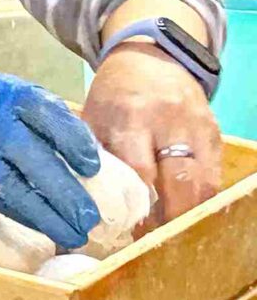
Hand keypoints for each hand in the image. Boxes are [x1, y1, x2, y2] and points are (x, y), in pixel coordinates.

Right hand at [0, 59, 101, 248]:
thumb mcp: (7, 92)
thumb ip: (42, 117)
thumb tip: (87, 154)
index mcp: (10, 97)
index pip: (53, 119)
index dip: (77, 144)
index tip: (94, 167)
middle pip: (37, 161)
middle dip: (67, 192)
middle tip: (92, 217)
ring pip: (18, 190)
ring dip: (49, 216)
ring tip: (75, 234)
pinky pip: (0, 202)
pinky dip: (27, 218)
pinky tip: (47, 228)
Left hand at [84, 46, 220, 222]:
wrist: (151, 60)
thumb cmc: (113, 96)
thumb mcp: (93, 118)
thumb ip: (92, 156)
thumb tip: (83, 202)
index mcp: (132, 117)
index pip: (140, 172)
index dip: (138, 207)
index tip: (129, 231)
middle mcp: (171, 123)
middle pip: (180, 182)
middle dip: (169, 217)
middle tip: (153, 240)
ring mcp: (199, 129)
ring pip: (203, 184)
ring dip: (187, 213)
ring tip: (168, 232)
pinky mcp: (216, 135)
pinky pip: (214, 176)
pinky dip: (200, 199)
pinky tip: (183, 212)